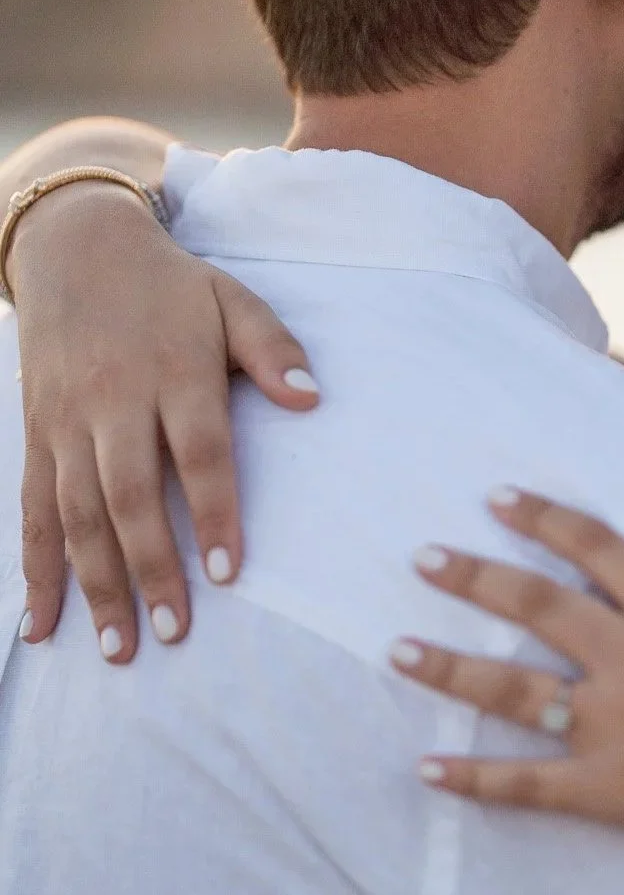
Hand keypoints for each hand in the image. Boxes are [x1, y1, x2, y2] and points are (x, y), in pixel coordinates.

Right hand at [12, 182, 319, 660]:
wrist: (77, 252)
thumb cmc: (174, 287)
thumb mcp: (233, 299)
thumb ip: (273, 349)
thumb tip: (312, 401)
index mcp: (174, 369)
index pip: (198, 450)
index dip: (212, 510)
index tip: (229, 571)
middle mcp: (114, 400)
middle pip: (129, 494)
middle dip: (151, 567)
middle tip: (173, 631)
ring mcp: (67, 422)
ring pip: (77, 514)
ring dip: (96, 585)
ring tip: (120, 649)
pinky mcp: (35, 434)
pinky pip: (32, 509)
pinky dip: (35, 570)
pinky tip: (41, 625)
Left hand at [391, 482, 623, 894]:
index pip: (599, 548)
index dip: (545, 518)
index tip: (499, 500)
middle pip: (540, 606)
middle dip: (475, 577)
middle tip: (422, 559)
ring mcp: (621, 729)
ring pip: (518, 690)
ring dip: (451, 668)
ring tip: (396, 650)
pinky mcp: (613, 791)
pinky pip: (529, 785)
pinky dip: (476, 778)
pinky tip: (427, 766)